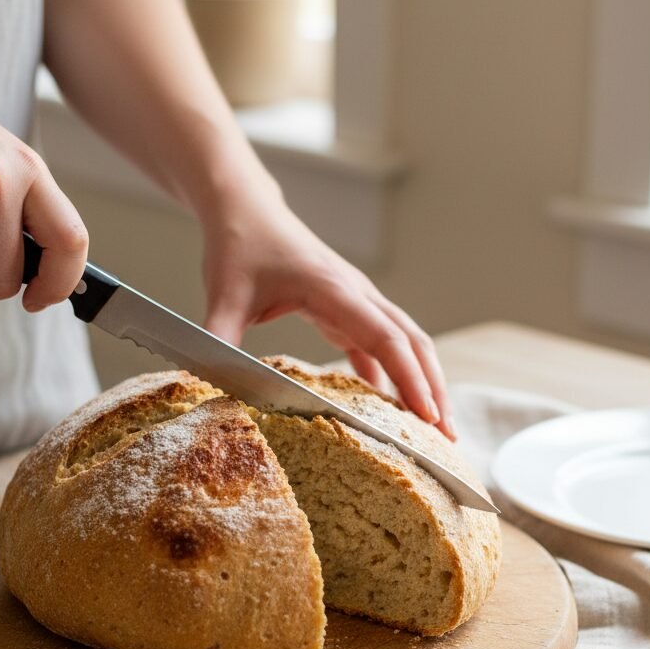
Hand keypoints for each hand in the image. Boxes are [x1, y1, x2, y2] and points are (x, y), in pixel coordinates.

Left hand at [201, 189, 455, 438]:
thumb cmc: (240, 247)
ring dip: (423, 382)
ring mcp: (357, 301)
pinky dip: (393, 376)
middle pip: (412, 342)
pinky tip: (394, 409)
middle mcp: (356, 294)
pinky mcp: (348, 309)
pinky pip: (380, 346)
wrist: (247, 212)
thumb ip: (217, 337)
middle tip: (446, 436)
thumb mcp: (224, 295)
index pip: (384, 337)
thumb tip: (203, 380)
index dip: (408, 377)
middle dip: (433, 388)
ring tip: (435, 427)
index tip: (426, 414)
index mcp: (333, 289)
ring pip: (406, 343)